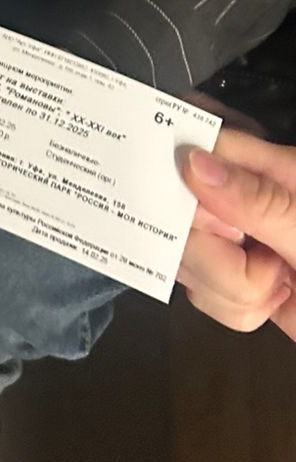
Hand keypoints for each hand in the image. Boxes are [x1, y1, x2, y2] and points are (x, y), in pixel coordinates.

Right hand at [179, 128, 295, 337]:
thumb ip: (258, 201)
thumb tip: (194, 160)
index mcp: (276, 169)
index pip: (206, 152)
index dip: (190, 184)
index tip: (219, 223)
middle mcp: (249, 200)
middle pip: (183, 212)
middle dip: (213, 254)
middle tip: (268, 265)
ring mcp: (242, 243)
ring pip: (187, 256)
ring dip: (228, 288)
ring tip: (279, 286)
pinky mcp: (238, 282)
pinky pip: (203, 292)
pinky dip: (233, 308)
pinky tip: (272, 302)